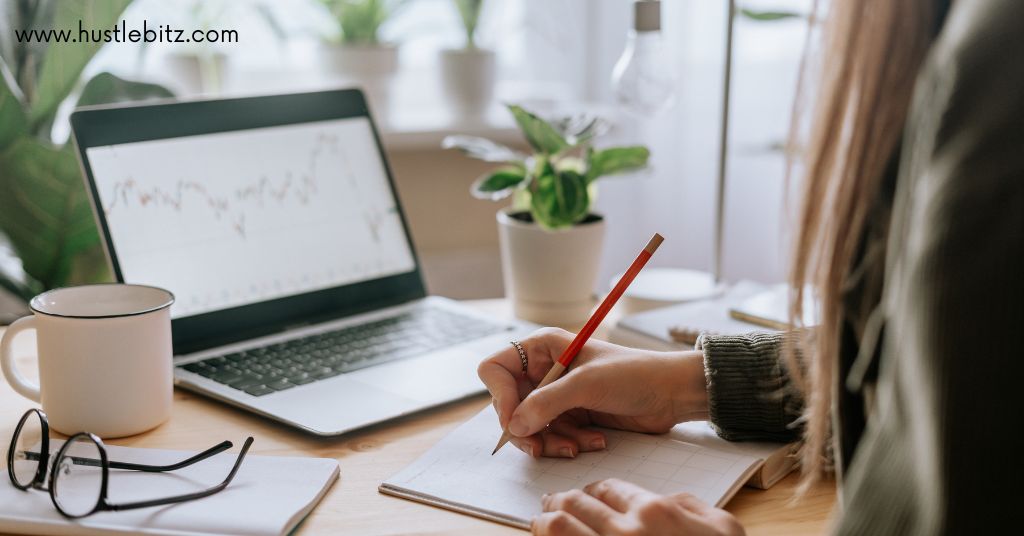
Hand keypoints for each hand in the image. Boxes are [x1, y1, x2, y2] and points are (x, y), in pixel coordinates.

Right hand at [478, 328, 707, 457]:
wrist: (671, 393)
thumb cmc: (633, 374)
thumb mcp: (586, 385)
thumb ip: (546, 403)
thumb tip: (513, 425)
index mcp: (542, 348)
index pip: (496, 370)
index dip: (500, 396)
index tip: (514, 419)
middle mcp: (544, 370)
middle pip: (509, 405)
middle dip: (527, 428)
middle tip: (539, 447)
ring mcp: (557, 394)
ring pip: (530, 427)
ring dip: (551, 441)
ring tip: (578, 445)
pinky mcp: (571, 416)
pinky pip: (551, 437)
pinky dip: (567, 444)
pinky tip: (594, 441)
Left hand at [533, 479, 743, 535]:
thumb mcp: (723, 529)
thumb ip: (691, 506)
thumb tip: (668, 499)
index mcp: (655, 513)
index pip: (608, 488)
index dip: (594, 491)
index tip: (587, 496)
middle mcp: (624, 534)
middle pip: (575, 503)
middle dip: (561, 500)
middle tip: (552, 502)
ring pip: (556, 528)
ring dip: (545, 521)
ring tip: (541, 521)